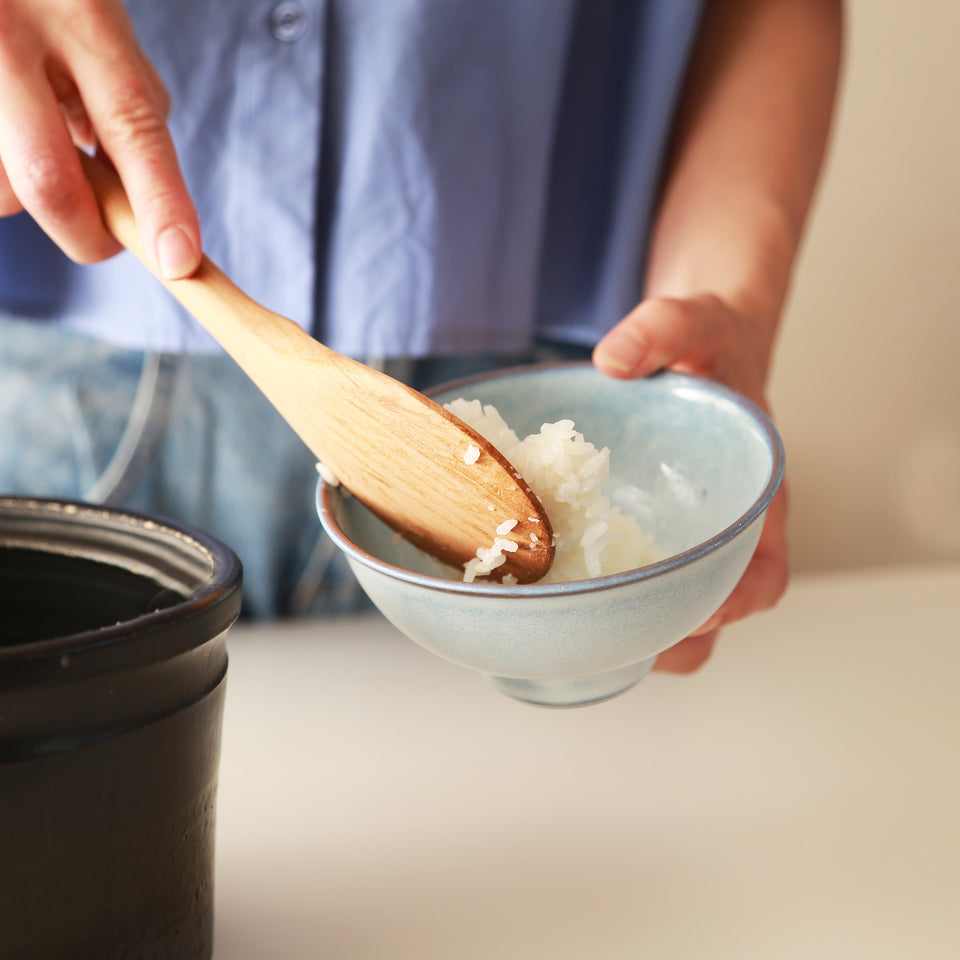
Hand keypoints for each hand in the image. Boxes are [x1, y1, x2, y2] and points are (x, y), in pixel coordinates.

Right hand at [0, 0, 199, 276]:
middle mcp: (12, 33)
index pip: (132, 128)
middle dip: (86, 233)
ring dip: (24, 190)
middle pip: (50, 182)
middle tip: (104, 242)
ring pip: (2, 191)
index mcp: (82, 17)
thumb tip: (141, 208)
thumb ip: (131, 112)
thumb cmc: (51, 4)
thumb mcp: (103, 32)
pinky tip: (8, 134)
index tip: (179, 261)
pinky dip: (2, 174)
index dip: (160, 202)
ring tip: (31, 134)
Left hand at [593, 293, 788, 672]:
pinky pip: (634, 579)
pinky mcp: (646, 532)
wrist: (696, 348)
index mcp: (750, 497)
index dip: (737, 605)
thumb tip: (612, 358)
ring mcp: (682, 538)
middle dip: (675, 638)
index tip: (697, 614)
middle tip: (617, 643)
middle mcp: (719, 530)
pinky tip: (557, 592)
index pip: (765, 575)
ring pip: (672, 610)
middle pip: (714, 612)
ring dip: (637, 631)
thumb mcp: (695, 325)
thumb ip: (662, 331)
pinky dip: (606, 597)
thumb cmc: (711, 346)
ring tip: (577, 634)